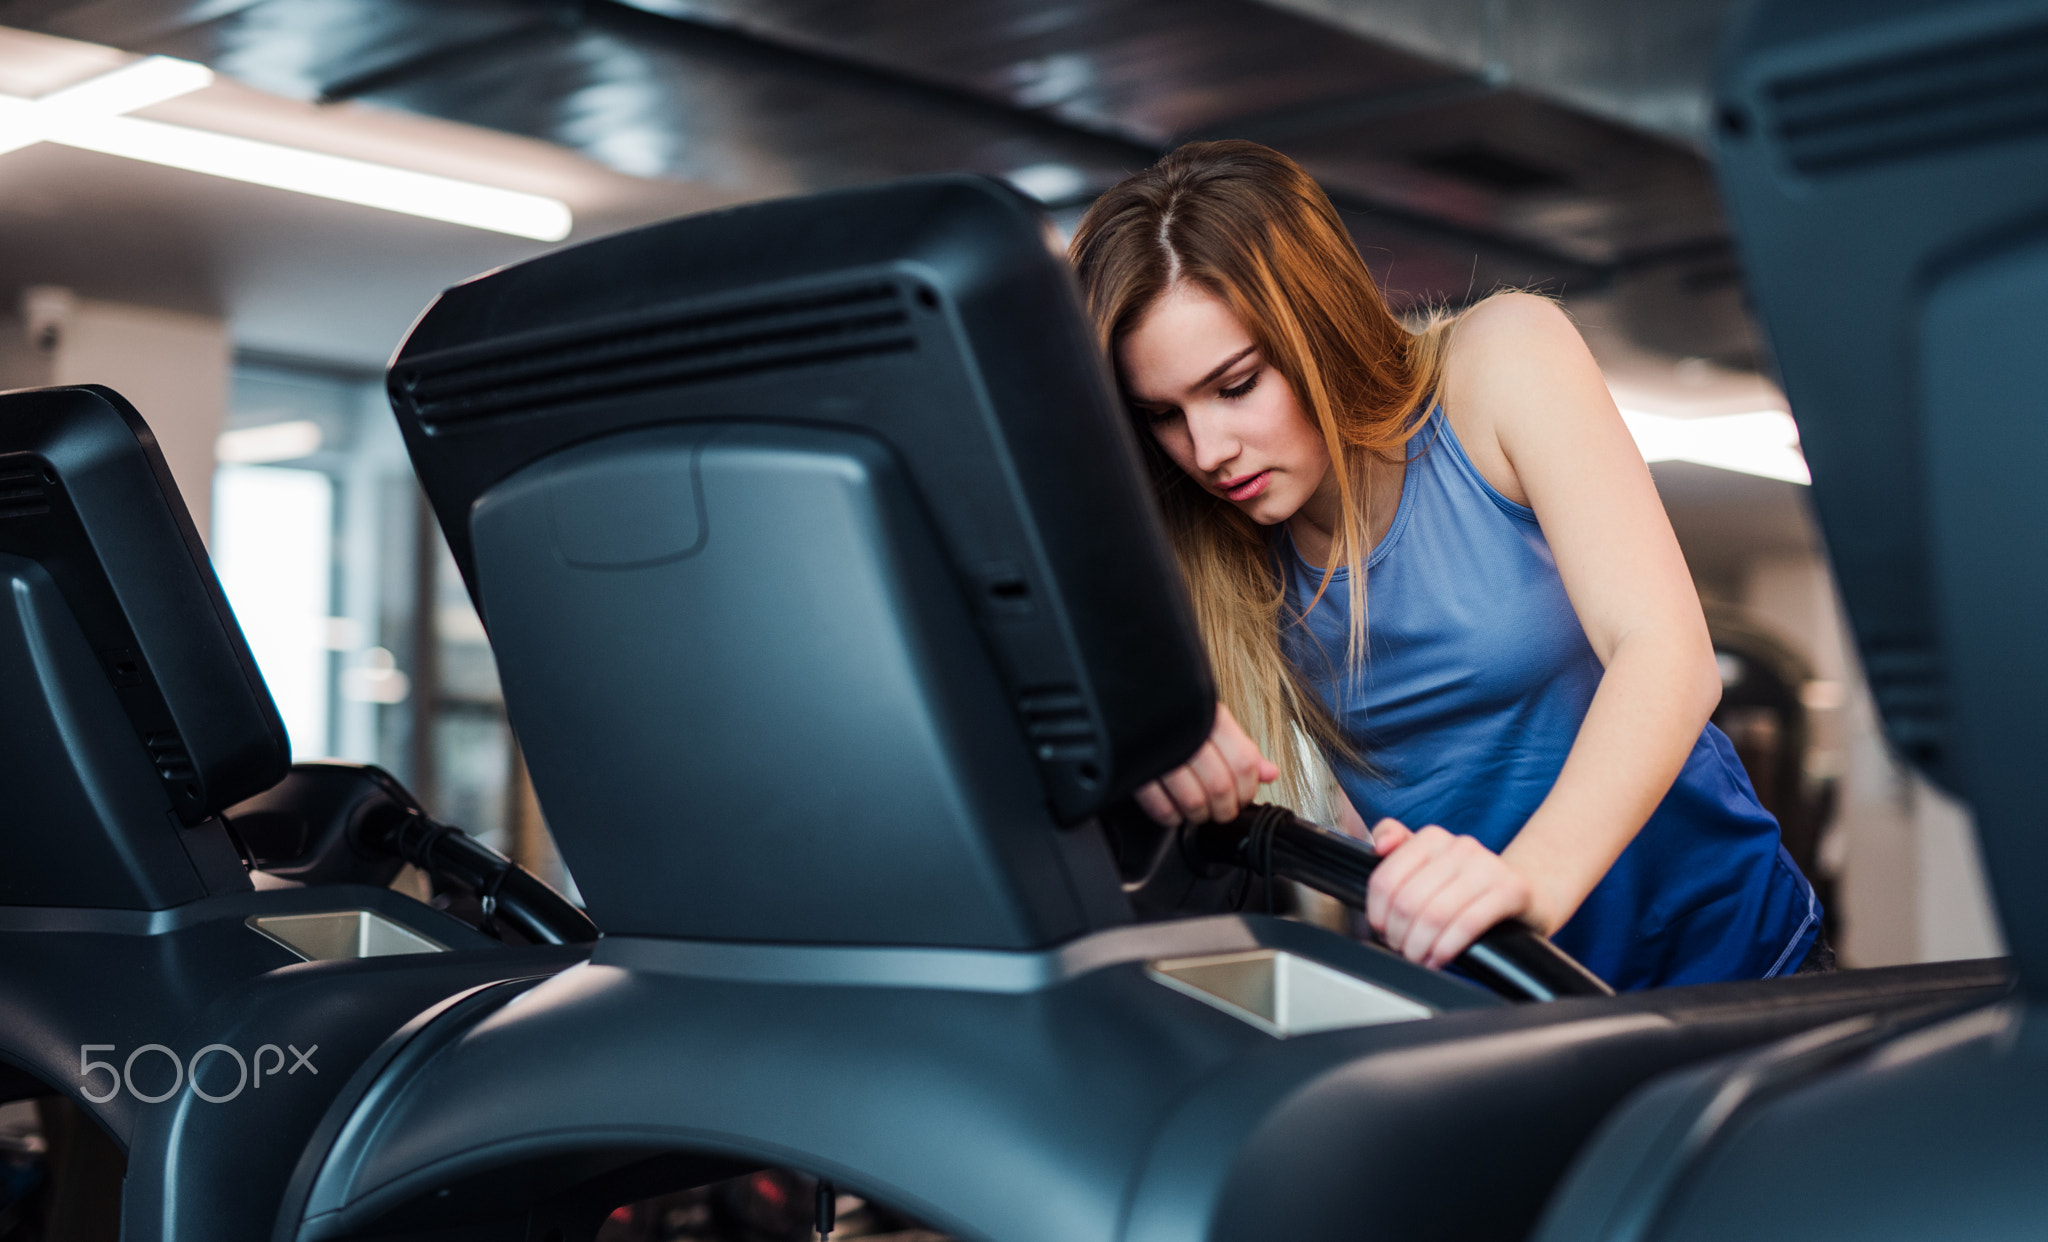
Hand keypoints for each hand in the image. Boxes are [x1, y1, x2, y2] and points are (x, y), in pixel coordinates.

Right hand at [1135, 703, 1278, 826]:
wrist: (1130, 696)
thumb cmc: (1173, 708)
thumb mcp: (1211, 718)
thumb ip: (1241, 746)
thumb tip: (1270, 773)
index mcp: (1209, 715)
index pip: (1244, 763)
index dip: (1248, 789)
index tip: (1244, 796)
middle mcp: (1186, 731)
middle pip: (1220, 786)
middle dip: (1225, 808)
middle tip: (1222, 809)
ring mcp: (1159, 751)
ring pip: (1193, 801)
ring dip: (1200, 815)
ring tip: (1199, 811)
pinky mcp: (1136, 768)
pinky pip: (1160, 807)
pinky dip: (1172, 817)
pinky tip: (1174, 810)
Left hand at [1365, 819, 1534, 968]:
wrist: (1528, 891)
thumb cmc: (1469, 885)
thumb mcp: (1432, 865)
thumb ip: (1398, 850)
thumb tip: (1379, 845)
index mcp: (1432, 838)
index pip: (1385, 879)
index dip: (1377, 913)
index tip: (1381, 930)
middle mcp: (1459, 846)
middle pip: (1407, 900)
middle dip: (1398, 934)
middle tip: (1401, 948)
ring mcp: (1487, 866)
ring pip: (1434, 914)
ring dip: (1419, 945)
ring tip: (1418, 956)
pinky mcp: (1511, 889)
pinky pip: (1466, 924)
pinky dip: (1445, 948)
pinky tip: (1440, 957)